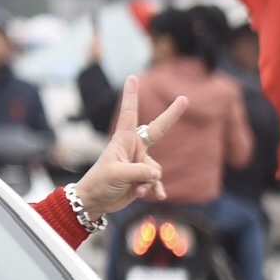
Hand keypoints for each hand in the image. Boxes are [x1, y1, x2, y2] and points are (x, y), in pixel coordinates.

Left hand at [71, 75, 185, 219]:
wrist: (95, 202)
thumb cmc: (99, 183)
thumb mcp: (117, 174)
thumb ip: (139, 171)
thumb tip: (157, 174)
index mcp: (123, 140)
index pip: (130, 114)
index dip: (131, 96)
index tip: (133, 77)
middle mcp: (133, 148)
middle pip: (158, 130)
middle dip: (171, 115)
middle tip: (184, 98)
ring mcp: (139, 163)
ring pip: (157, 169)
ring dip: (149, 181)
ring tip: (135, 188)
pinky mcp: (143, 178)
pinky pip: (157, 182)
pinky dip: (156, 189)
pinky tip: (157, 196)